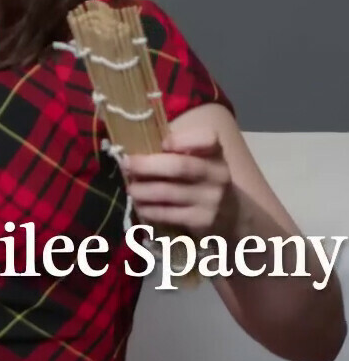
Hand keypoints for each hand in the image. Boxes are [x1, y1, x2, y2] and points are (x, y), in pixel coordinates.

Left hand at [121, 127, 239, 240]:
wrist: (234, 216)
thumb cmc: (206, 179)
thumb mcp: (203, 159)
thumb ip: (180, 150)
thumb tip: (139, 147)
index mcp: (216, 152)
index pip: (208, 139)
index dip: (182, 140)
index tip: (162, 144)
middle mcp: (218, 174)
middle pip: (180, 167)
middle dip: (148, 165)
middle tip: (126, 164)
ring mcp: (211, 199)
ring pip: (169, 192)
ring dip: (143, 190)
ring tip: (130, 188)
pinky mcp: (203, 221)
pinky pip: (169, 214)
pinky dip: (150, 209)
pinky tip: (140, 206)